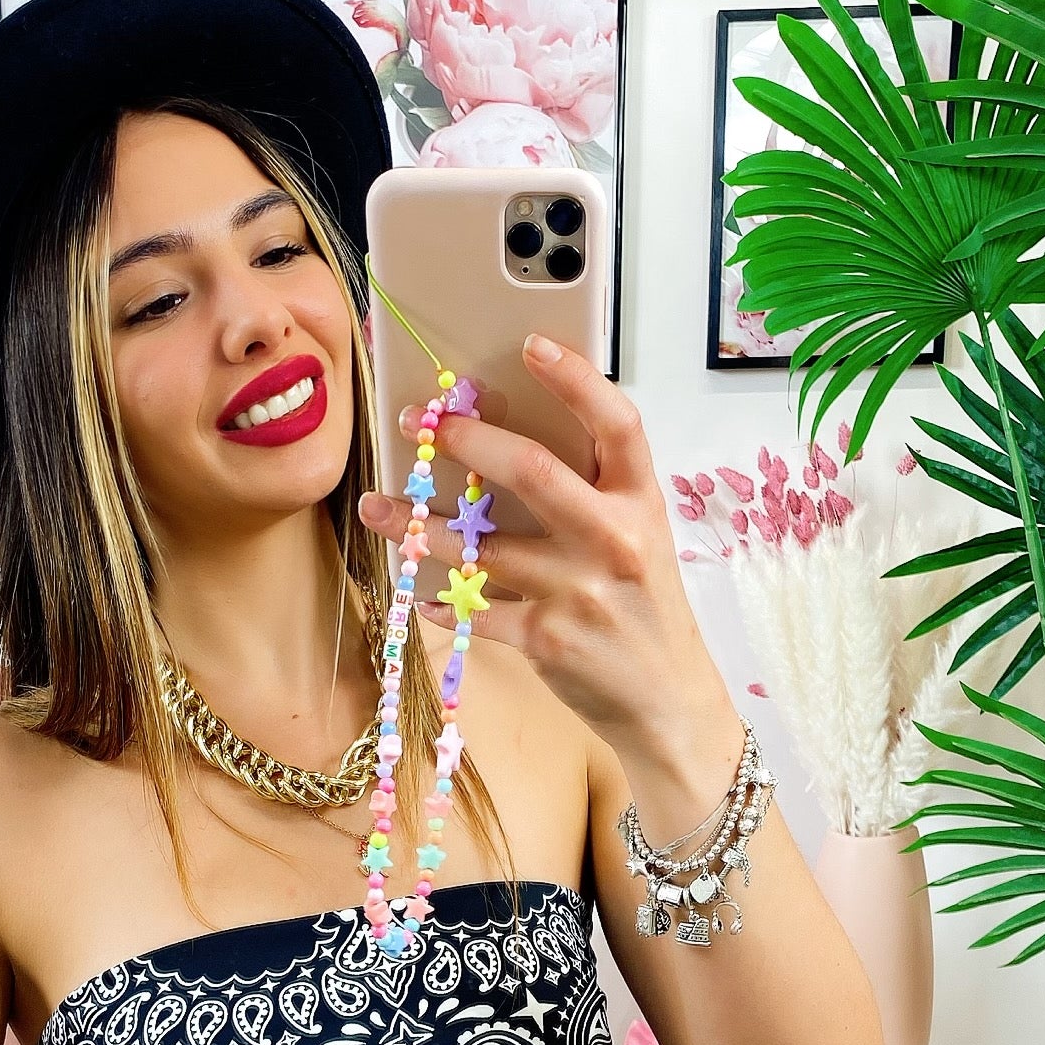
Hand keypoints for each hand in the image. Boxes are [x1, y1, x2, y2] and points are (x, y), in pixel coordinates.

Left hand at [358, 333, 720, 750]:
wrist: (666, 698)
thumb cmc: (644, 607)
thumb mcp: (641, 539)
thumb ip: (593, 494)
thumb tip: (508, 446)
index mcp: (641, 502)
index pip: (617, 423)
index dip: (576, 378)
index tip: (530, 345)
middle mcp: (613, 538)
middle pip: (533, 470)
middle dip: (467, 440)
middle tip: (421, 423)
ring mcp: (578, 590)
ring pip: (483, 545)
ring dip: (419, 524)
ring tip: (378, 506)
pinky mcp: (547, 637)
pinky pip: (475, 609)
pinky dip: (441, 601)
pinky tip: (420, 592)